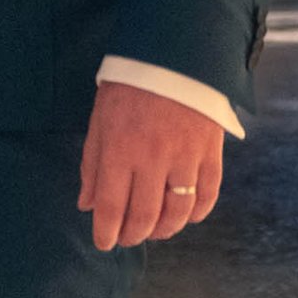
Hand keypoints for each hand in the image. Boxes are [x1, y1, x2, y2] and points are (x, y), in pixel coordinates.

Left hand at [77, 79, 225, 253]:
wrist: (174, 55)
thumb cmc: (129, 87)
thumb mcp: (100, 121)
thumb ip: (93, 165)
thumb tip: (87, 205)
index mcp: (120, 149)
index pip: (111, 207)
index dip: (106, 232)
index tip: (104, 243)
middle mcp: (153, 159)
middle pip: (144, 216)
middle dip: (133, 235)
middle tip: (128, 239)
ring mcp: (185, 158)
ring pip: (177, 213)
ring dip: (164, 230)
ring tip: (155, 232)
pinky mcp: (211, 153)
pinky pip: (207, 196)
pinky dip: (197, 214)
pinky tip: (186, 218)